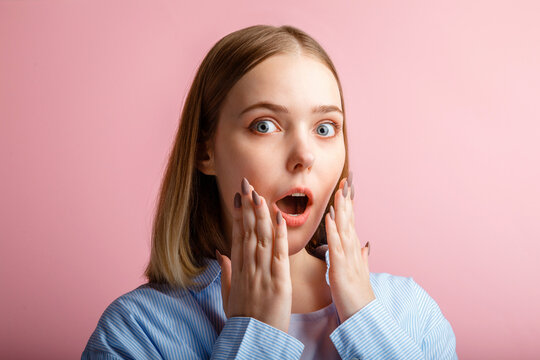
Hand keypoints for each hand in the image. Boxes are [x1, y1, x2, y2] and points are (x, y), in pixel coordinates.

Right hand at [216, 178, 292, 332]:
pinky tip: (279, 217)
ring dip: (260, 213)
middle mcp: (248, 267)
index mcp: (238, 270)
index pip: (237, 235)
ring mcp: (262, 273)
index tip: (238, 196)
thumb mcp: (228, 296)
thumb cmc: (243, 320)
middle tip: (247, 183)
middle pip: (247, 231)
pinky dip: (279, 234)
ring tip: (259, 193)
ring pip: (261, 237)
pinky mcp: (278, 281)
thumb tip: (220, 253)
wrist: (253, 340)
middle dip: (247, 206)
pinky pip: (279, 253)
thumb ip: (226, 273)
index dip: (238, 214)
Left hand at [325, 173, 374, 321]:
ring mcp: (347, 256)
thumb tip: (365, 245)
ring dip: (341, 208)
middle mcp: (352, 249)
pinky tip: (329, 216)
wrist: (362, 314)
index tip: (346, 187)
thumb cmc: (356, 294)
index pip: (350, 221)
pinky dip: (333, 230)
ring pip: (344, 227)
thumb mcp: (358, 271)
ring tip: (339, 191)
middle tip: (345, 179)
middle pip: (349, 219)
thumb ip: (361, 256)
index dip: (348, 204)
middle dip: (346, 199)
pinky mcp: (340, 267)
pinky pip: (336, 245)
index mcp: (352, 249)